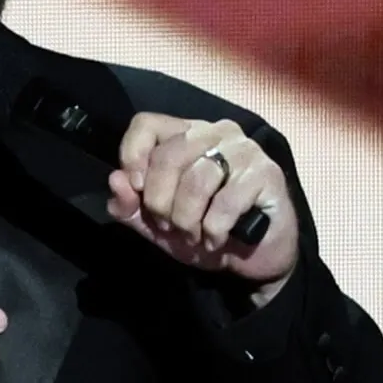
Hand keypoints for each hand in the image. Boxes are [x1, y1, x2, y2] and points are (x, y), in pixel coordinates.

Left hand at [105, 113, 298, 294]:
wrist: (254, 258)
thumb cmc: (205, 231)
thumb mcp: (157, 225)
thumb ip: (131, 206)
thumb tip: (116, 181)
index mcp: (185, 135)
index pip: (147, 124)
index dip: (133, 155)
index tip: (137, 188)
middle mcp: (215, 132)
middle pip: (169, 154)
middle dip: (160, 201)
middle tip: (169, 226)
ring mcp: (244, 150)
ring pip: (197, 179)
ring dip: (187, 219)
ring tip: (194, 236)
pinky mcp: (267, 174)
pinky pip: (226, 202)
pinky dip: (213, 229)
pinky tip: (215, 240)